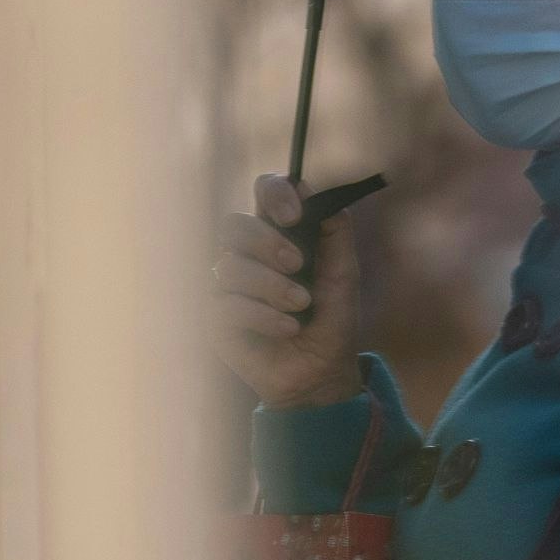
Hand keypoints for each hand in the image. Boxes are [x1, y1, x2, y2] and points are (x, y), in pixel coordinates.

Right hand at [212, 175, 363, 409]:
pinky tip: (287, 328)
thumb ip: (335, 230)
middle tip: (297, 264)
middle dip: (266, 242)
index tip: (294, 215)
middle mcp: (246, 255)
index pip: (263, 191)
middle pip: (233, 224)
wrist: (323, 372)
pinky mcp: (215, 319)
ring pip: (230, 266)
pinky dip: (262, 315)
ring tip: (300, 306)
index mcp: (277, 233)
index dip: (274, 193)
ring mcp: (226, 287)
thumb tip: (310, 188)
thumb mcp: (344, 272)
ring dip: (271, 287)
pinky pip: (226, 304)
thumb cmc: (331, 319)